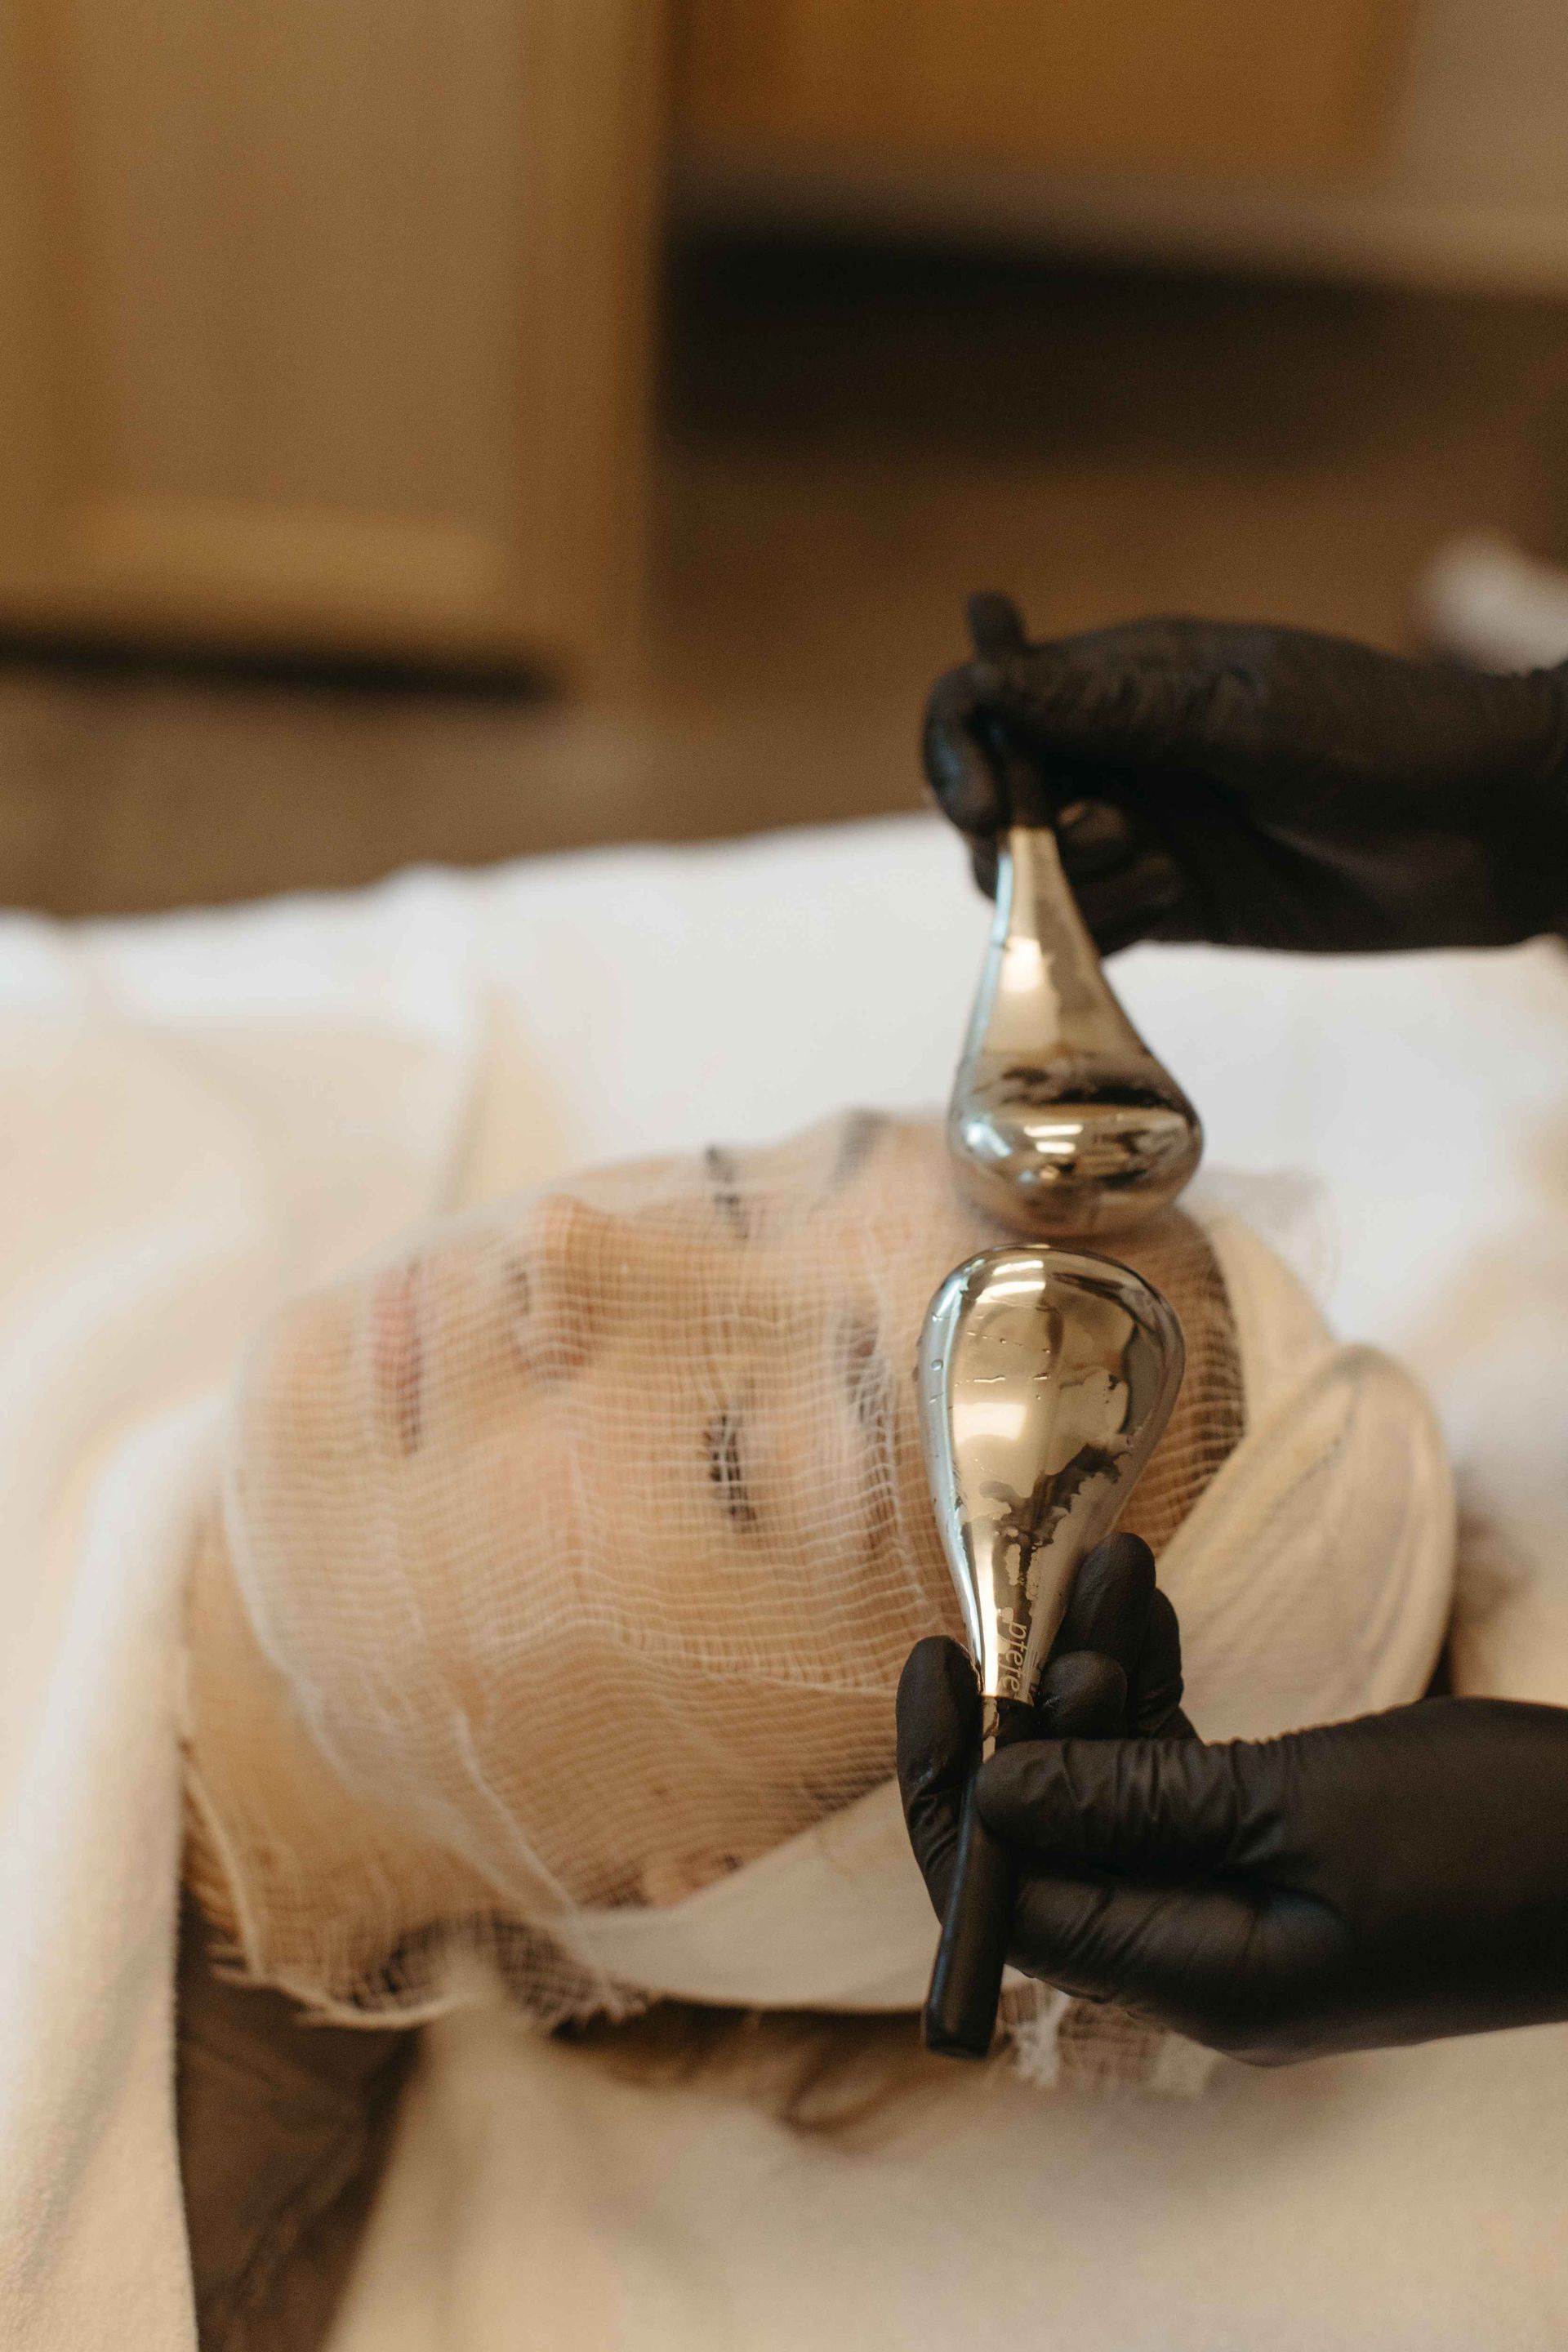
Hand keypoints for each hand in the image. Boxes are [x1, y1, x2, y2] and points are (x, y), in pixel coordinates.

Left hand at [899, 1612, 1567, 2062]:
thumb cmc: (1503, 1839)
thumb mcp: (1304, 1804)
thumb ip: (1139, 1802)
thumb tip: (988, 1799)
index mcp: (1202, 1982)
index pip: (1012, 1901)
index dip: (947, 1787)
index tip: (932, 1662)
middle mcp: (1206, 1961)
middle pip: (1059, 1835)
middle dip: (1040, 1704)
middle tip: (1054, 1586)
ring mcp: (1247, 1909)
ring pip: (1120, 1788)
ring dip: (1104, 1677)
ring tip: (1112, 1564)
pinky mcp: (1285, 1856)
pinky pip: (1182, 1774)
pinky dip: (1158, 1693)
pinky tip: (1146, 1602)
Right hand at [923, 604, 1567, 952]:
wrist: (1489, 831)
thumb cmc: (1384, 740)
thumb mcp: (1245, 715)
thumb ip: (1116, 708)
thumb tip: (989, 679)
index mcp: (1123, 678)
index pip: (987, 700)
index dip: (962, 747)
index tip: (987, 798)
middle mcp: (1116, 755)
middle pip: (989, 797)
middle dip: (1010, 831)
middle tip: (1105, 839)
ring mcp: (1140, 833)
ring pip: (1026, 874)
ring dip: (1069, 885)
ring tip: (1163, 873)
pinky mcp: (1169, 905)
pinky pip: (1083, 929)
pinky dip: (1099, 931)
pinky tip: (1171, 906)